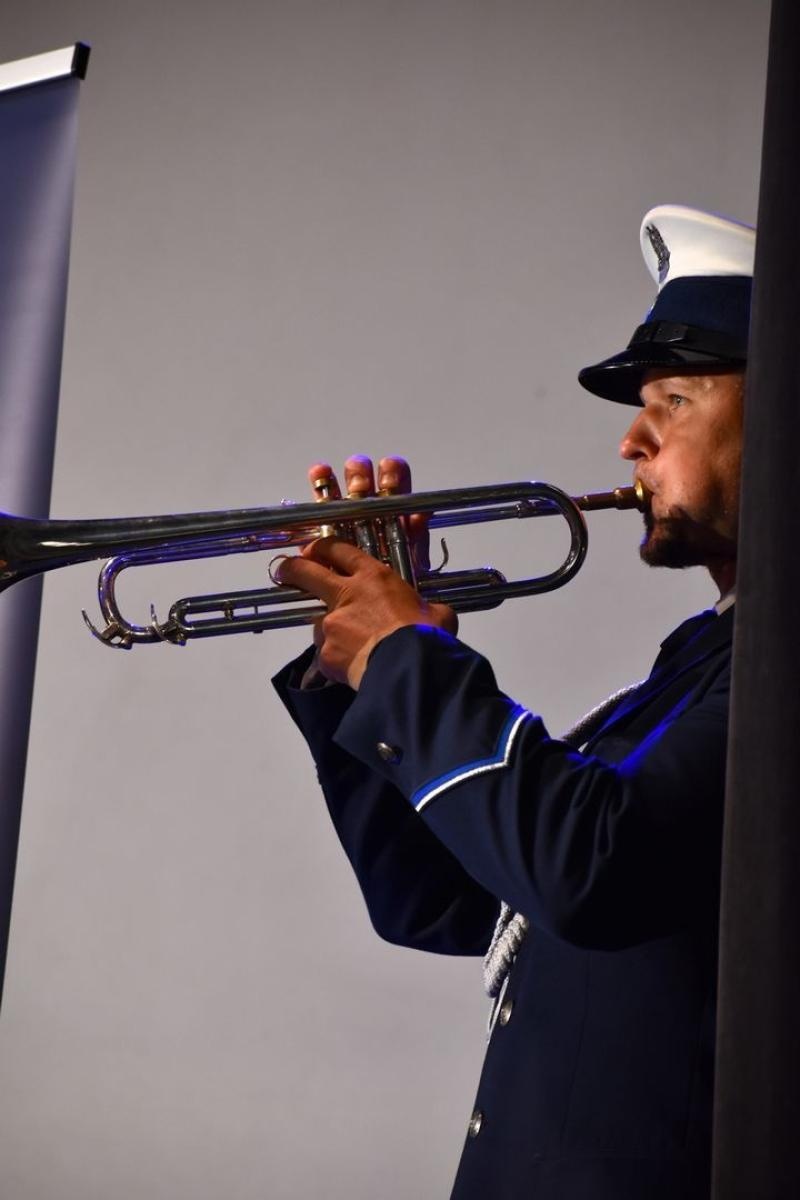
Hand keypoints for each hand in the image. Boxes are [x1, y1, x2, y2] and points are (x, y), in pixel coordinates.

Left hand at [275, 455, 455, 688]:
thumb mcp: (437, 614)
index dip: (322, 548)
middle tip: (285, 571)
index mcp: (374, 577)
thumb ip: (427, 608)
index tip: (313, 551)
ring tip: (351, 648)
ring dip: (329, 632)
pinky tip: (353, 669)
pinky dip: (336, 661)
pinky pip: (327, 656)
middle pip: (305, 572)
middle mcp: (346, 594)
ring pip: (318, 623)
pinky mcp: (324, 652)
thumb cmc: (427, 637)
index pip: (338, 550)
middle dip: (291, 569)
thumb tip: (435, 615)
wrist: (407, 668)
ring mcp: (331, 624)